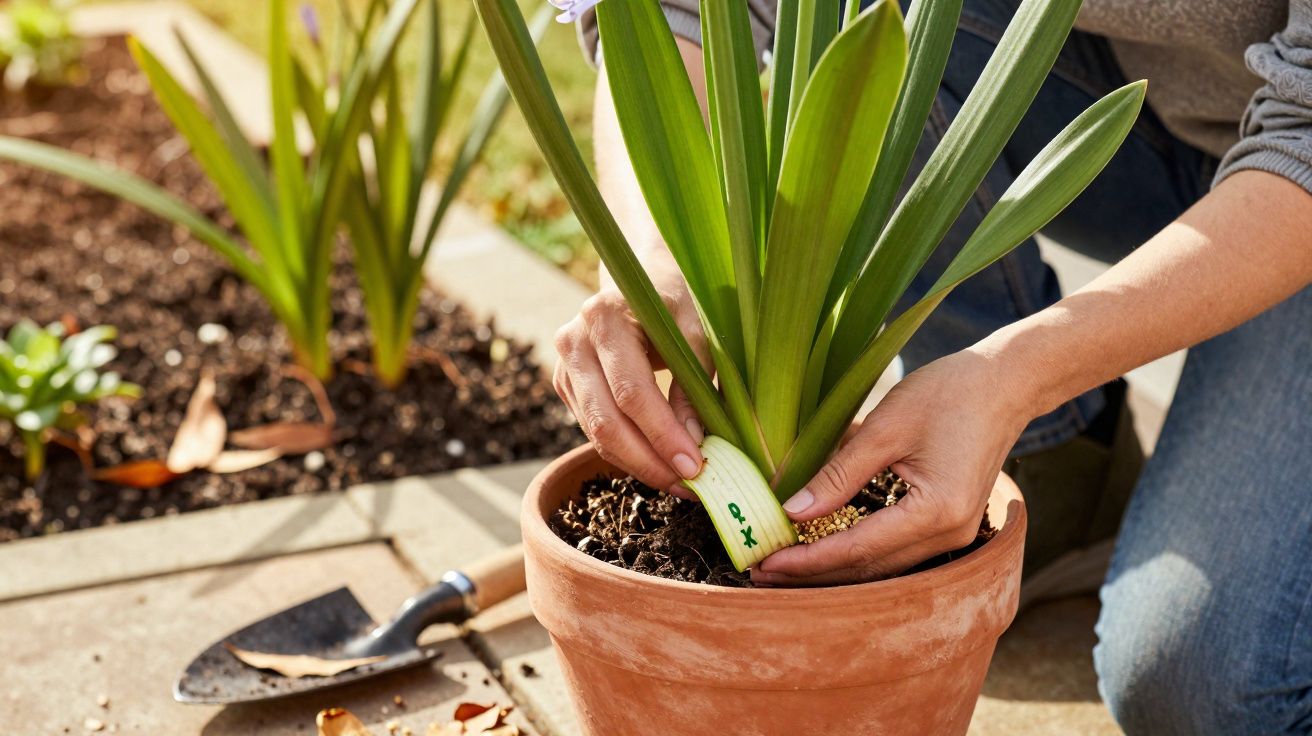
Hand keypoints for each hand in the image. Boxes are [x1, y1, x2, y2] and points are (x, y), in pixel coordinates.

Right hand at [553, 277, 710, 496]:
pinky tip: (659, 462)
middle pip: (607, 422)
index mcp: (605, 317)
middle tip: (690, 486)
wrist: (638, 278)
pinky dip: (627, 453)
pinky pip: (594, 430)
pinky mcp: (565, 385)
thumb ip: (694, 382)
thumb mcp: (694, 331)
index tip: (697, 467)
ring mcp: (563, 365)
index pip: (632, 392)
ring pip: (597, 434)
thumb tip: (695, 440)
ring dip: (640, 465)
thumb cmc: (673, 302)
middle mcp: (574, 341)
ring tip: (681, 481)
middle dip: (650, 462)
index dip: (663, 435)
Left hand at [753, 349, 1033, 585]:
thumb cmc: (948, 393)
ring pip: (881, 567)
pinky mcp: (949, 526)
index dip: (806, 559)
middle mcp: (950, 534)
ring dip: (832, 569)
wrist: (1004, 384)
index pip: (857, 548)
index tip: (763, 562)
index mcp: (936, 511)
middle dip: (812, 574)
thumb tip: (792, 510)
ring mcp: (955, 535)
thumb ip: (839, 473)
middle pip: (868, 568)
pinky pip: (895, 552)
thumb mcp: (885, 427)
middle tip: (760, 572)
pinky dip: (856, 553)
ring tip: (782, 566)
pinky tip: (822, 548)